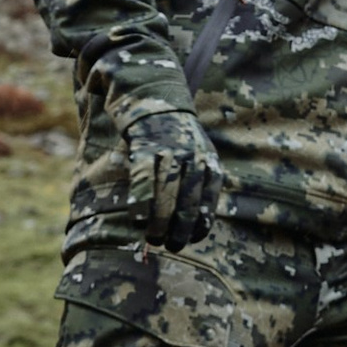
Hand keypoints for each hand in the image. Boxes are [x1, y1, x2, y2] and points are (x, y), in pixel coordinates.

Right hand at [124, 107, 223, 248]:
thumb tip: (196, 223)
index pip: (208, 200)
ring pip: (165, 195)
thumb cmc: (179, 138)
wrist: (157, 101)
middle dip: (180, 229)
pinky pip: (143, 181)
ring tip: (154, 238)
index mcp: (210, 160)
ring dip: (159, 223)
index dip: (200, 224)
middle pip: (187, 202)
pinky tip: (137, 221)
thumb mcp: (201, 154)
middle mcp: (192, 157)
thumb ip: (201, 182)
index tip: (192, 238)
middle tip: (171, 245)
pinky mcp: (144, 148)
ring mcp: (168, 152)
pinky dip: (141, 204)